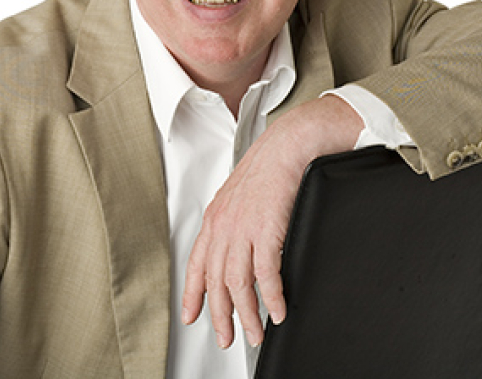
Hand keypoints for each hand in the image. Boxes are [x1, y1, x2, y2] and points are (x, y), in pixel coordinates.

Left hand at [180, 95, 363, 347]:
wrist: (290, 143)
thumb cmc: (272, 166)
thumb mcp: (242, 196)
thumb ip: (235, 222)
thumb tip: (238, 245)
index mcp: (216, 217)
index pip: (197, 263)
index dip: (193, 294)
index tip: (191, 316)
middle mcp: (223, 225)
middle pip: (215, 281)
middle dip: (220, 315)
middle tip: (227, 337)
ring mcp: (243, 228)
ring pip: (237, 284)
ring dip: (246, 314)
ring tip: (255, 333)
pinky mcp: (266, 229)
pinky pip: (265, 274)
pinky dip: (271, 298)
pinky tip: (277, 311)